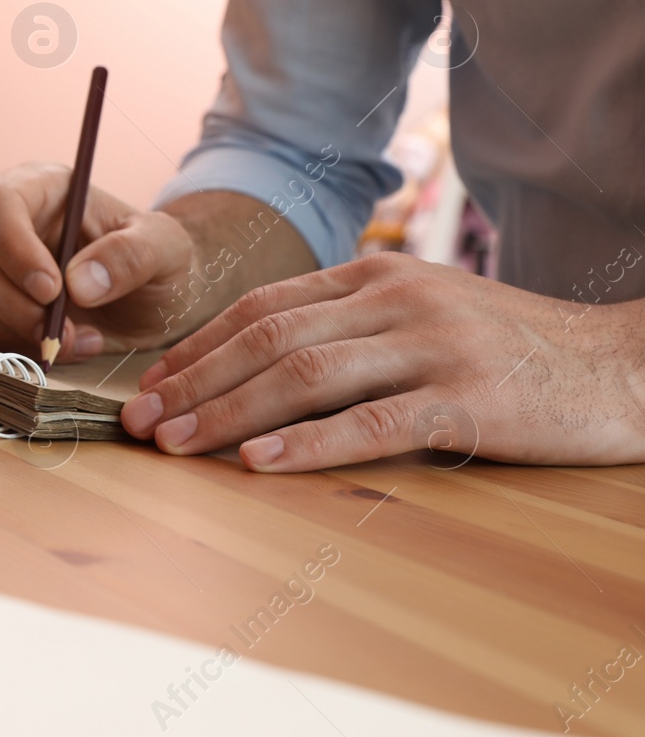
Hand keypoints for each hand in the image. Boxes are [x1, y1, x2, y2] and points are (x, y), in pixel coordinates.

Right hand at [0, 162, 200, 359]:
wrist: (155, 305)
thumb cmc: (158, 262)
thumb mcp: (166, 249)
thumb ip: (130, 255)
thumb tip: (77, 283)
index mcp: (42, 190)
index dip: (11, 245)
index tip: (50, 289)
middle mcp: (4, 225)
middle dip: (11, 302)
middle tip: (61, 332)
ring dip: (7, 328)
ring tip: (70, 343)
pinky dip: (10, 350)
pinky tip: (58, 353)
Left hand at [121, 251, 644, 470]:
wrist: (624, 365)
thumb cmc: (512, 348)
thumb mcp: (424, 313)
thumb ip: (351, 324)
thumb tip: (257, 362)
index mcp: (376, 274)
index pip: (262, 305)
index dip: (198, 347)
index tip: (150, 385)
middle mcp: (395, 298)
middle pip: (268, 337)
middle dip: (193, 381)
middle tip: (140, 422)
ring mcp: (432, 344)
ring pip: (305, 374)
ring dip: (228, 411)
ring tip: (176, 444)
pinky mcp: (467, 398)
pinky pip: (371, 422)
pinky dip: (308, 443)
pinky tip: (259, 462)